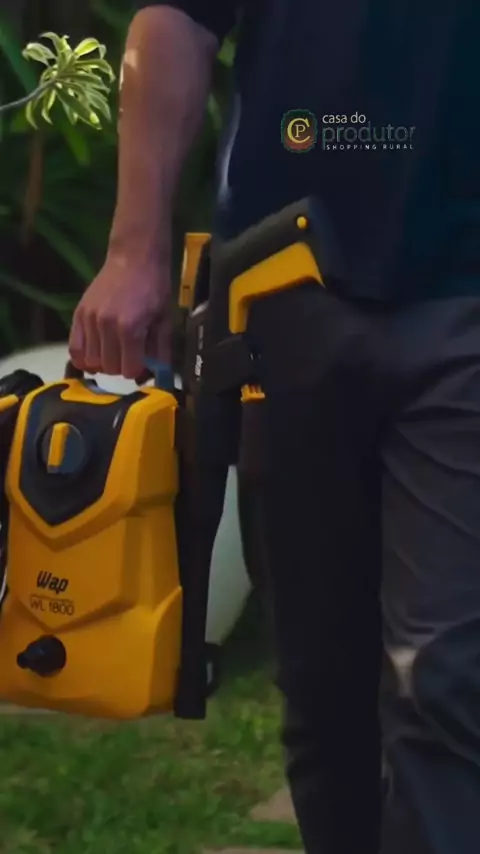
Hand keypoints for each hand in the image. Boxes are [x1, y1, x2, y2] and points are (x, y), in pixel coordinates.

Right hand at [68, 254, 170, 378]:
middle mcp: (106, 327)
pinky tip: (94, 355)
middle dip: (121, 367)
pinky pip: (74, 349)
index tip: (142, 363)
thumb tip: (159, 375)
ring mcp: (89, 320)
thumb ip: (161, 350)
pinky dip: (83, 358)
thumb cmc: (154, 288)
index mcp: (130, 329)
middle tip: (128, 356)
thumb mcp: (164, 319)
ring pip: (91, 362)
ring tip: (113, 353)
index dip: (137, 370)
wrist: (133, 258)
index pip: (129, 370)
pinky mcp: (78, 314)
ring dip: (104, 363)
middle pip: (109, 368)